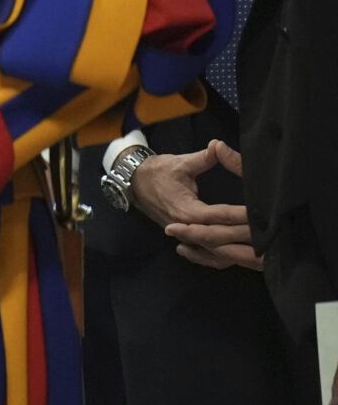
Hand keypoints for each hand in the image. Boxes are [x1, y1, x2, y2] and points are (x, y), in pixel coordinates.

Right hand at [135, 140, 260, 269]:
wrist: (134, 183)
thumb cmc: (158, 172)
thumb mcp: (180, 163)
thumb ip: (204, 158)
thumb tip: (219, 145)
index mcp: (186, 210)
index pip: (220, 216)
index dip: (241, 216)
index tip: (263, 214)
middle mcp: (186, 228)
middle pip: (221, 239)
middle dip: (245, 237)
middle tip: (271, 235)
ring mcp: (185, 236)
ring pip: (214, 252)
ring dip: (237, 252)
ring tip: (261, 252)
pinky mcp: (185, 238)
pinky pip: (205, 255)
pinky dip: (220, 258)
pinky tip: (236, 257)